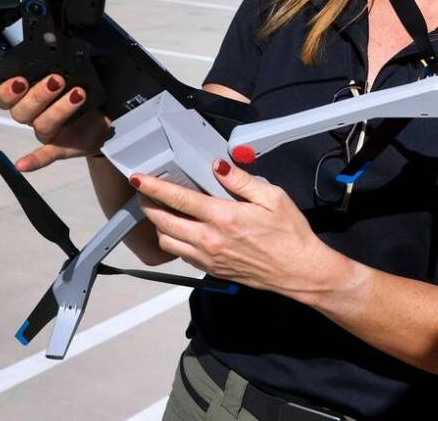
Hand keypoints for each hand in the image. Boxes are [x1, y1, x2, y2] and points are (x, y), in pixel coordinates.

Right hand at [0, 74, 110, 171]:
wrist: (106, 113)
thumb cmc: (84, 89)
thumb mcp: (73, 72)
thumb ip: (62, 63)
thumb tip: (60, 43)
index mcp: (29, 95)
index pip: (5, 96)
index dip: (8, 90)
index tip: (21, 79)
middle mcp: (33, 116)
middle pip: (21, 112)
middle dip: (38, 95)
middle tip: (57, 81)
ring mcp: (48, 133)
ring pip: (41, 125)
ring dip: (58, 110)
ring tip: (78, 94)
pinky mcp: (62, 148)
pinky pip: (45, 156)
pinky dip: (33, 161)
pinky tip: (21, 165)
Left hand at [133, 159, 342, 298]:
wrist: (299, 272)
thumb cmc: (290, 234)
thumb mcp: (272, 197)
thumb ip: (241, 180)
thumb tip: (217, 166)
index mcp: (223, 217)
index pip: (178, 199)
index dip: (153, 187)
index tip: (138, 178)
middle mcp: (210, 240)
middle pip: (162, 223)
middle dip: (148, 205)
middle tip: (145, 192)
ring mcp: (208, 258)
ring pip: (167, 242)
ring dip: (159, 226)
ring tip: (162, 211)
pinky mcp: (212, 270)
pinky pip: (182, 255)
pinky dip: (174, 241)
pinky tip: (183, 229)